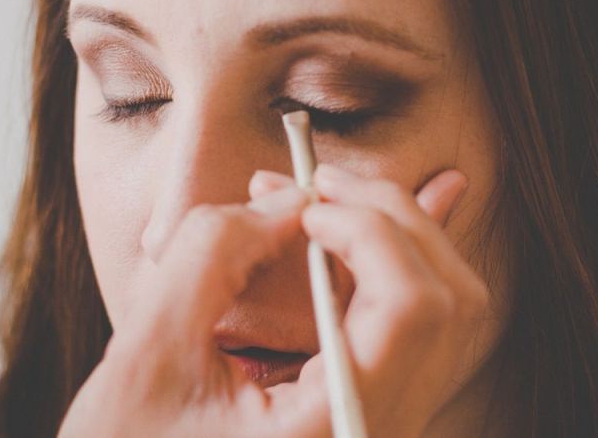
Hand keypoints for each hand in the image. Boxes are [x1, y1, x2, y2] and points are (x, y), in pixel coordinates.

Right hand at [58, 164, 486, 437]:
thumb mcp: (147, 354)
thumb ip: (211, 255)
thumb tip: (287, 198)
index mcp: (334, 429)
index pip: (410, 309)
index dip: (369, 231)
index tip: (306, 204)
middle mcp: (379, 431)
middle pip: (446, 298)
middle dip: (388, 217)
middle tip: (319, 184)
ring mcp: (387, 424)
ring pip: (450, 307)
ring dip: (396, 234)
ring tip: (331, 203)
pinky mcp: (378, 410)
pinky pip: (424, 325)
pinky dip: (398, 263)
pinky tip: (366, 227)